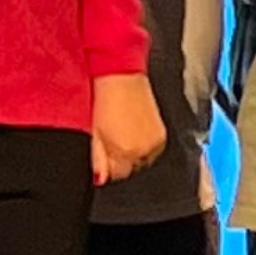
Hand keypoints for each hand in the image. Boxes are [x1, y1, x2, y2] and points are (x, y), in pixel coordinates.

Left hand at [91, 72, 167, 188]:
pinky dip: (143, 146)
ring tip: (123, 134)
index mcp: (126, 152)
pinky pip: (152, 150)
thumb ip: (97, 158)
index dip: (108, 166)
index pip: (117, 175)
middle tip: (111, 142)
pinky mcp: (161, 134)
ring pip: (143, 161)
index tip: (103, 155)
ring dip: (133, 154)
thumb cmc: (104, 99)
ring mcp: (155, 143)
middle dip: (120, 161)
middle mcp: (144, 151)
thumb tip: (100, 179)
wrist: (120, 75)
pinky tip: (134, 132)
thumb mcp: (94, 132)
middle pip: (131, 169)